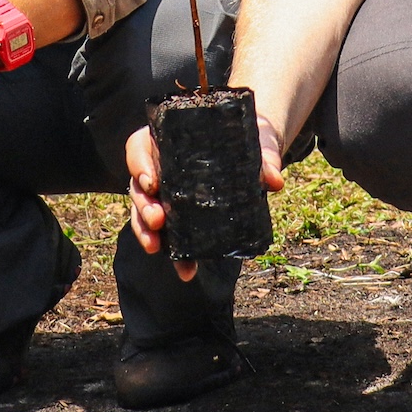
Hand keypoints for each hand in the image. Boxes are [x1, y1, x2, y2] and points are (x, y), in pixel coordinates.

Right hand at [125, 106, 287, 283]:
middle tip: (158, 220)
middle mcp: (158, 168)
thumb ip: (263, 158)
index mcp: (165, 140)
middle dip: (143, 206)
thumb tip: (274, 180)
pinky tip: (186, 271)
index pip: (138, 147)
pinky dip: (176, 256)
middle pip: (138, 186)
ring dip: (146, 233)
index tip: (151, 182)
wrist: (251, 155)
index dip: (138, 165)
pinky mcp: (178, 218)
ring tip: (157, 248)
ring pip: (143, 213)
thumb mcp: (253, 143)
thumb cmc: (241, 140)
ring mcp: (165, 195)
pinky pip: (168, 237)